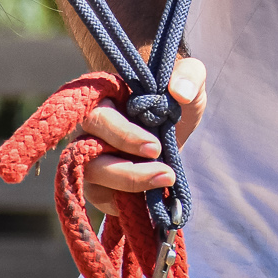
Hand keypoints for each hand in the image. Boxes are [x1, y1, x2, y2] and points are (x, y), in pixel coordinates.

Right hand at [79, 56, 205, 209]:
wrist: (175, 125)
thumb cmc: (175, 96)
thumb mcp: (190, 78)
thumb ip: (189, 75)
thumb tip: (180, 92)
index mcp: (105, 98)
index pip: (98, 117)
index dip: (123, 135)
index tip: (155, 148)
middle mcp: (90, 128)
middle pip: (87, 152)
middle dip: (126, 169)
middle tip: (166, 173)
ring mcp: (91, 156)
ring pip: (92, 177)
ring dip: (128, 185)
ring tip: (165, 182)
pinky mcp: (98, 181)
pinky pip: (99, 197)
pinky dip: (123, 202)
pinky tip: (151, 200)